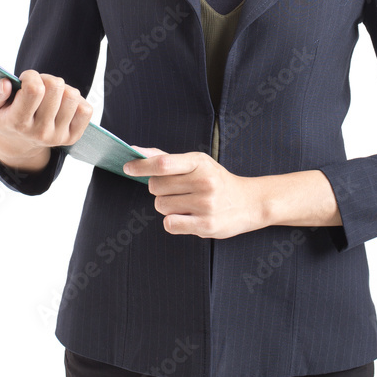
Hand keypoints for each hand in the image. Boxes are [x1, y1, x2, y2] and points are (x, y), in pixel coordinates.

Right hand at [0, 70, 91, 169]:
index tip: (26, 79)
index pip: (34, 90)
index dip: (31, 76)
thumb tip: (6, 84)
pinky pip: (86, 109)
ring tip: (51, 95)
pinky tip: (62, 104)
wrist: (20, 143)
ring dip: (62, 89)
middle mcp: (40, 132)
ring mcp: (58, 136)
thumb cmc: (8, 116)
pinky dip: (77, 101)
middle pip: (56, 87)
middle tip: (39, 86)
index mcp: (18, 123)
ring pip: (72, 95)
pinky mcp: (73, 136)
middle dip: (47, 79)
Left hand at [124, 149, 264, 238]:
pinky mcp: (206, 226)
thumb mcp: (196, 163)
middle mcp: (204, 181)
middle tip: (174, 189)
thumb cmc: (215, 180)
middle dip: (158, 188)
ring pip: (161, 205)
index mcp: (199, 162)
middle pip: (156, 186)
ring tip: (184, 203)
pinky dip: (172, 221)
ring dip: (166, 205)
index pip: (163, 163)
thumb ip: (165, 157)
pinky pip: (170, 224)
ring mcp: (206, 204)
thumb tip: (135, 151)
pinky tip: (186, 216)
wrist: (249, 202)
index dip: (141, 165)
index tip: (127, 167)